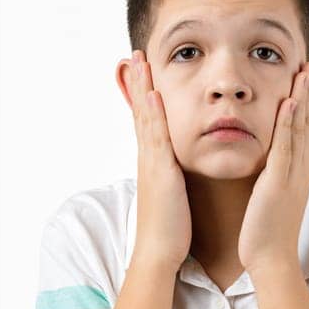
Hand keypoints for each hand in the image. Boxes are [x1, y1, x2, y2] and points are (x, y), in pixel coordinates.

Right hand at [125, 51, 190, 273]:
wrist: (159, 255)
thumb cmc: (170, 229)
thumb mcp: (169, 194)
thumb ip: (171, 176)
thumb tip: (174, 167)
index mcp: (153, 161)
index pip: (147, 120)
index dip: (144, 94)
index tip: (142, 69)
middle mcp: (148, 156)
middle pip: (141, 111)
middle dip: (138, 81)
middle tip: (134, 53)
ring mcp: (151, 162)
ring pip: (145, 117)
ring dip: (142, 87)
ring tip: (139, 60)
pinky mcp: (159, 170)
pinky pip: (155, 135)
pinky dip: (153, 113)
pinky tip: (153, 94)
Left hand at [238, 66, 308, 273]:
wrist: (271, 259)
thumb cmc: (269, 227)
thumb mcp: (277, 191)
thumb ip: (278, 169)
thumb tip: (274, 153)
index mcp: (301, 168)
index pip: (308, 126)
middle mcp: (302, 167)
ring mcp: (292, 174)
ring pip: (300, 129)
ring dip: (303, 98)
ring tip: (306, 72)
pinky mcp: (278, 182)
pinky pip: (284, 148)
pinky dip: (287, 123)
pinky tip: (288, 103)